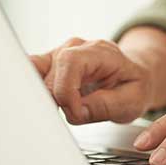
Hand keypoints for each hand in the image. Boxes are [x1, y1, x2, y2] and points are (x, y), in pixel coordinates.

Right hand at [31, 37, 152, 124]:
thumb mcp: (133, 101)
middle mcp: (77, 47)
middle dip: (57, 101)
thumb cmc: (134, 86)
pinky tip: (40, 104)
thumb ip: (106, 106)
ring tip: (58, 112)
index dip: (66, 91)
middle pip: (50, 73)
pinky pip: (30, 73)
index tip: (76, 113)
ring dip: (42, 98)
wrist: (135, 77)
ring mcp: (60, 54)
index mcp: (101, 52)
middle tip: (72, 116)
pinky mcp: (49, 64)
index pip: (71, 63)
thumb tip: (77, 111)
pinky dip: (31, 91)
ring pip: (34, 74)